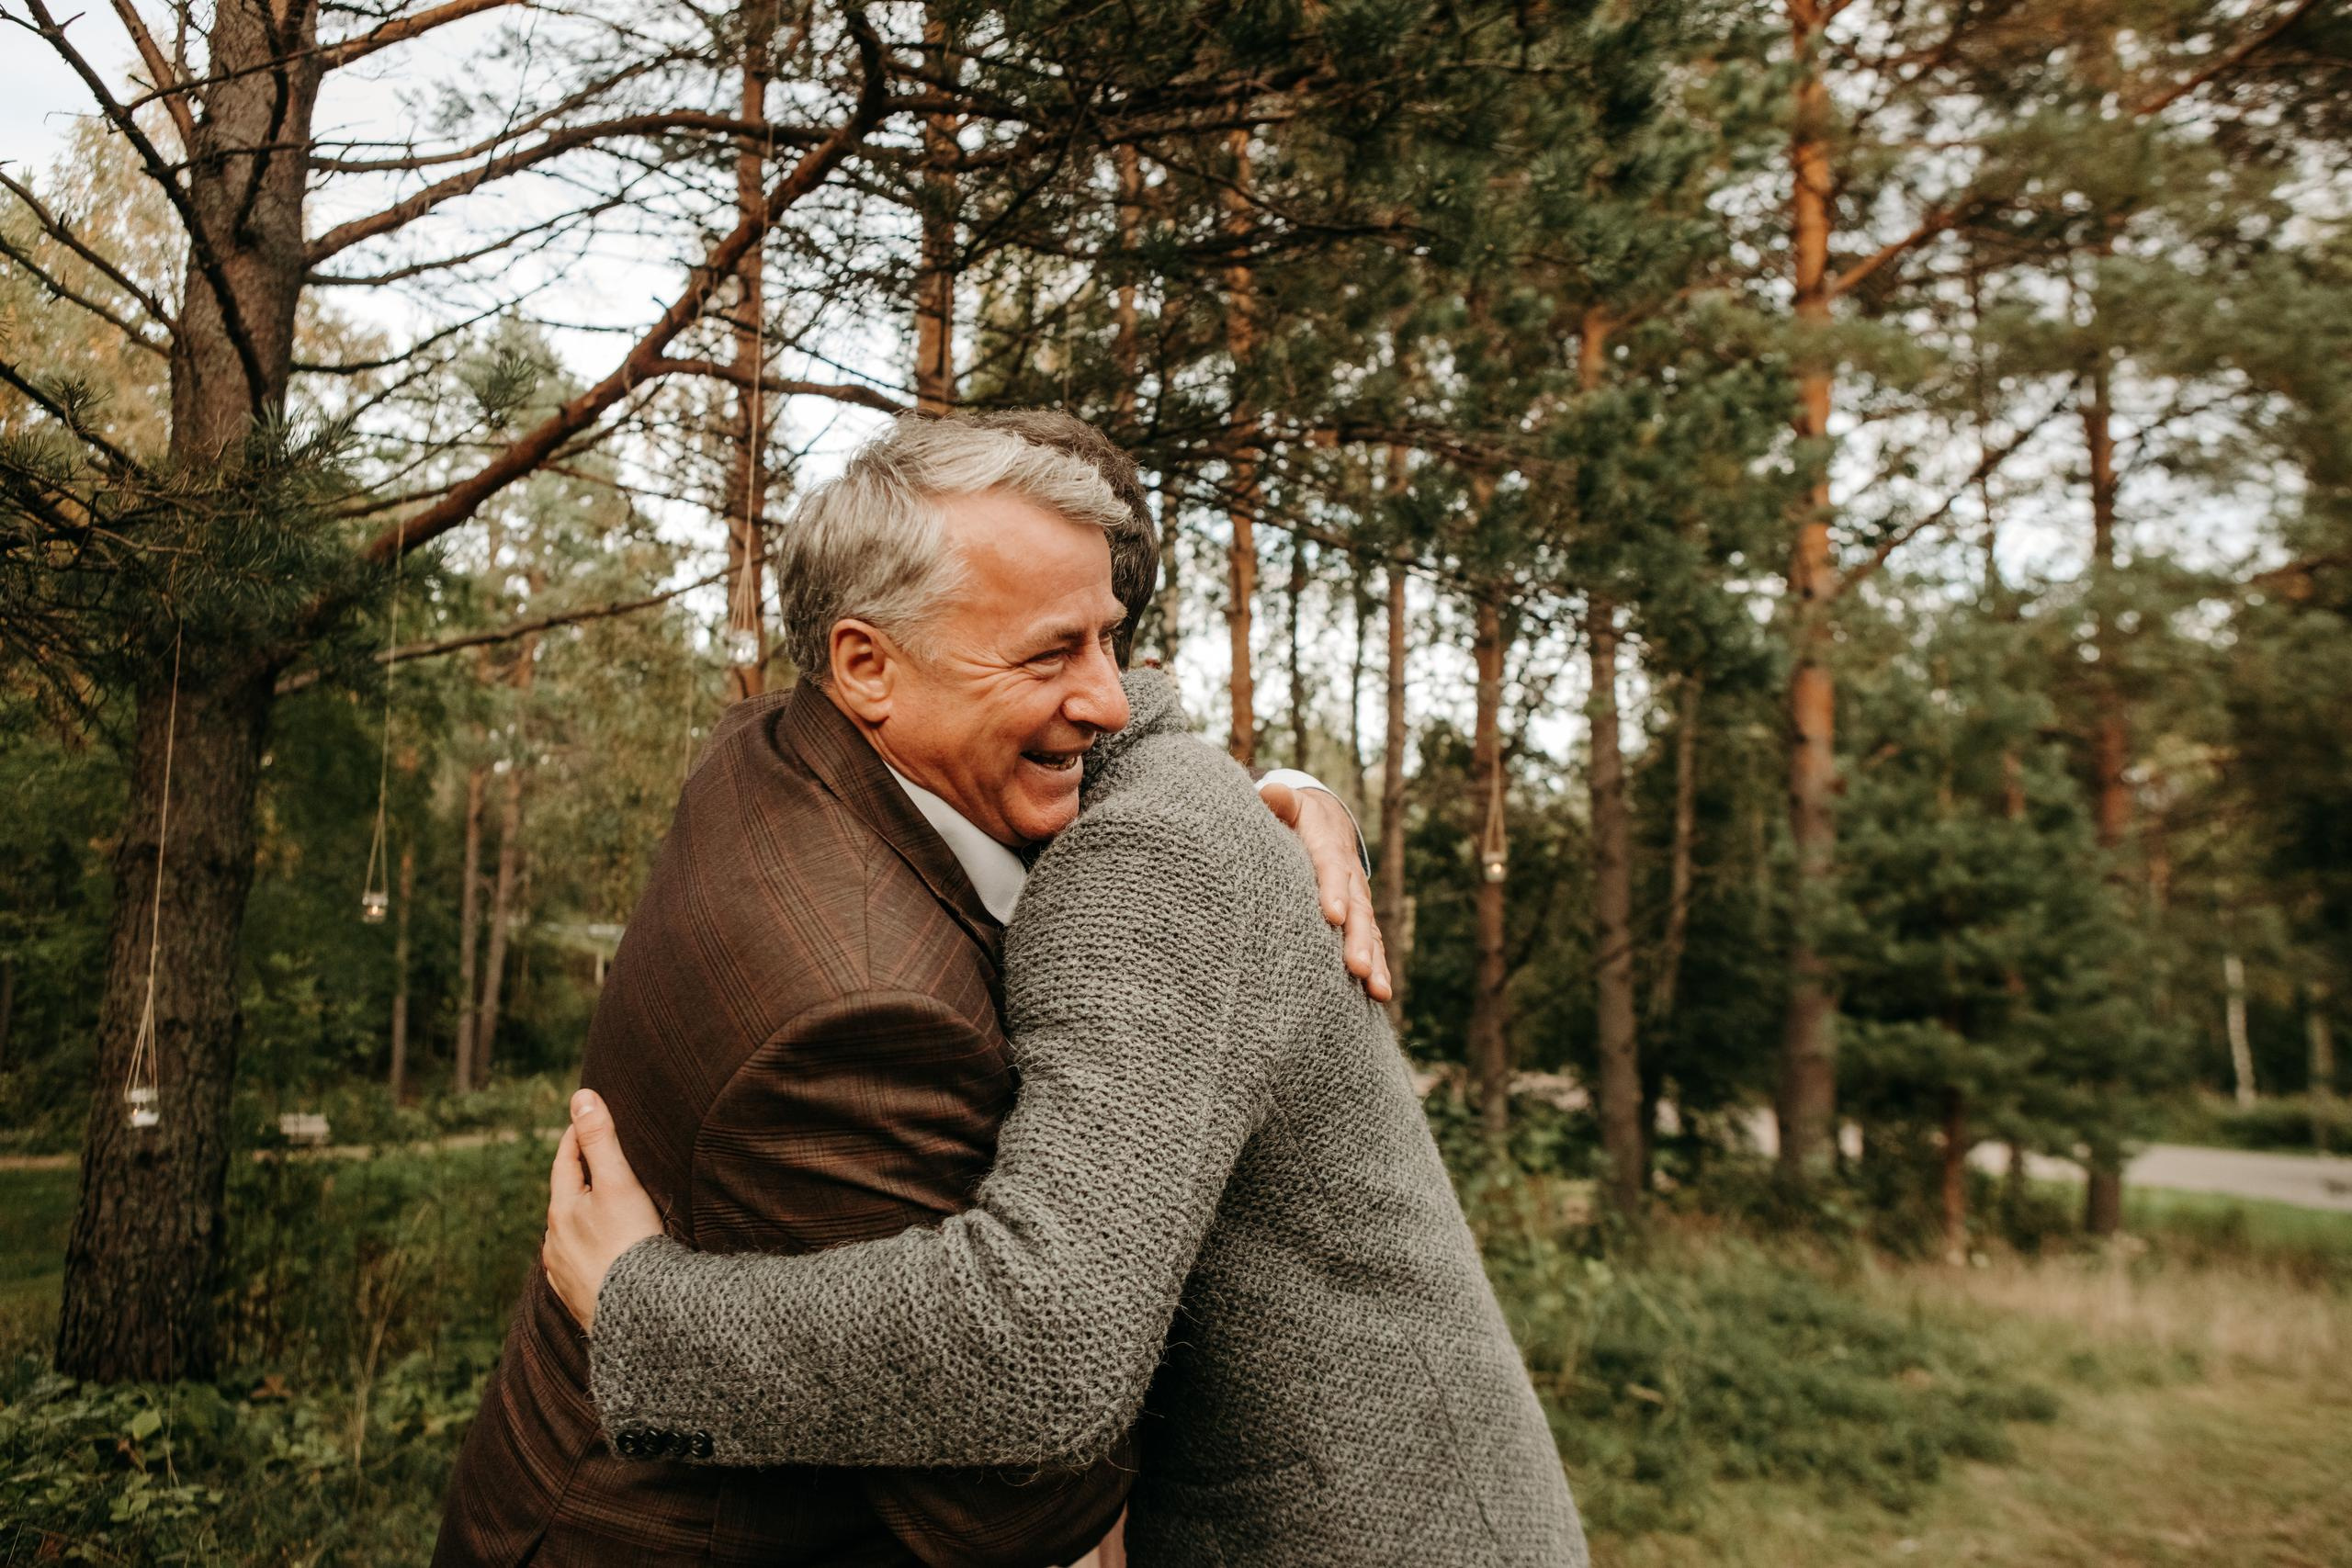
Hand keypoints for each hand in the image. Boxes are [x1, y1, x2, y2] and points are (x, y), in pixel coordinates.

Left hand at [543, 1089, 663, 1332]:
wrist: (639, 1316)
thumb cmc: (629, 1244)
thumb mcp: (617, 1182)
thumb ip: (600, 1139)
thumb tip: (580, 1096)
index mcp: (561, 1211)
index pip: (564, 1161)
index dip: (577, 1136)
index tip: (587, 1118)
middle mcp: (555, 1243)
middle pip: (565, 1199)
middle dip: (580, 1177)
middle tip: (597, 1159)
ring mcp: (565, 1274)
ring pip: (569, 1235)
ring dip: (582, 1218)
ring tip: (601, 1209)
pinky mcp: (580, 1300)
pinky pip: (579, 1267)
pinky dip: (588, 1252)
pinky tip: (600, 1257)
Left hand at [1258, 782, 1392, 1002]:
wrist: (1329, 822)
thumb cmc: (1299, 818)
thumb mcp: (1291, 804)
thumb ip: (1281, 802)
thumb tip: (1271, 793)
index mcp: (1328, 850)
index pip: (1332, 870)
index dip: (1333, 891)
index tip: (1332, 915)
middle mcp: (1350, 879)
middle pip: (1358, 910)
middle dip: (1358, 940)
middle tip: (1355, 968)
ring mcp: (1359, 902)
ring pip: (1370, 933)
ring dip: (1374, 962)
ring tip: (1377, 991)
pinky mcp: (1360, 920)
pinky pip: (1372, 944)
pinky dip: (1378, 968)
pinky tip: (1380, 996)